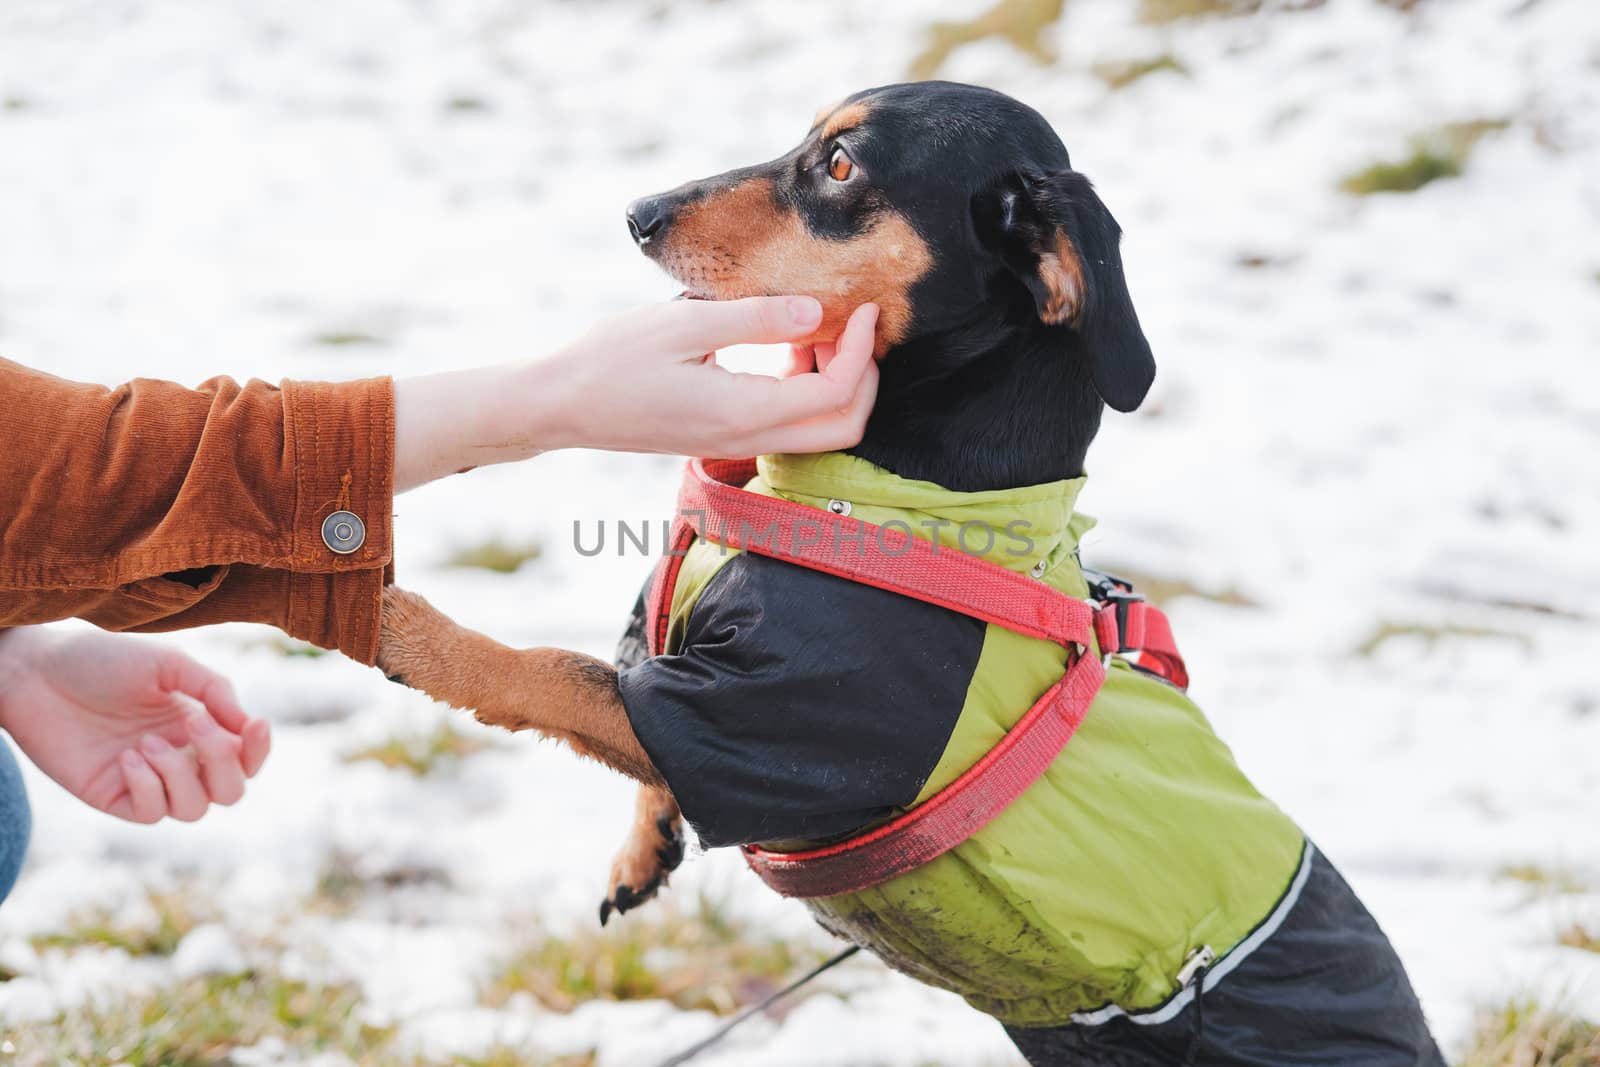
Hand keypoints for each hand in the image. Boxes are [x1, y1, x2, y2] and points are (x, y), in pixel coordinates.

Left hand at [0, 629, 269, 823]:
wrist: (38, 672)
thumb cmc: (104, 660)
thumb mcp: (170, 664)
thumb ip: (214, 689)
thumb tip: (246, 724)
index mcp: (198, 725)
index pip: (246, 757)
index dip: (259, 750)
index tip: (255, 725)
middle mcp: (179, 757)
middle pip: (230, 791)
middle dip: (222, 763)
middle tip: (193, 723)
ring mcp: (147, 781)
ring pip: (195, 809)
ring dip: (179, 775)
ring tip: (145, 742)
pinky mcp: (113, 796)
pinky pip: (151, 814)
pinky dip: (148, 788)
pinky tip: (127, 757)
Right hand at [391, 298, 879, 490]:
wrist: (560, 405)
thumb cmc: (611, 359)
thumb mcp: (682, 323)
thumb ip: (753, 317)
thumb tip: (814, 311)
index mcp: (744, 411)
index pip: (837, 393)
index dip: (862, 350)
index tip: (865, 307)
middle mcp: (748, 438)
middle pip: (844, 428)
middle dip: (864, 377)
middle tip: (854, 325)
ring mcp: (737, 443)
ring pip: (820, 429)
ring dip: (835, 381)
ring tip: (816, 326)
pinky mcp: (726, 437)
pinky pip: (789, 422)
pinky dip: (805, 386)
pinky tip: (783, 343)